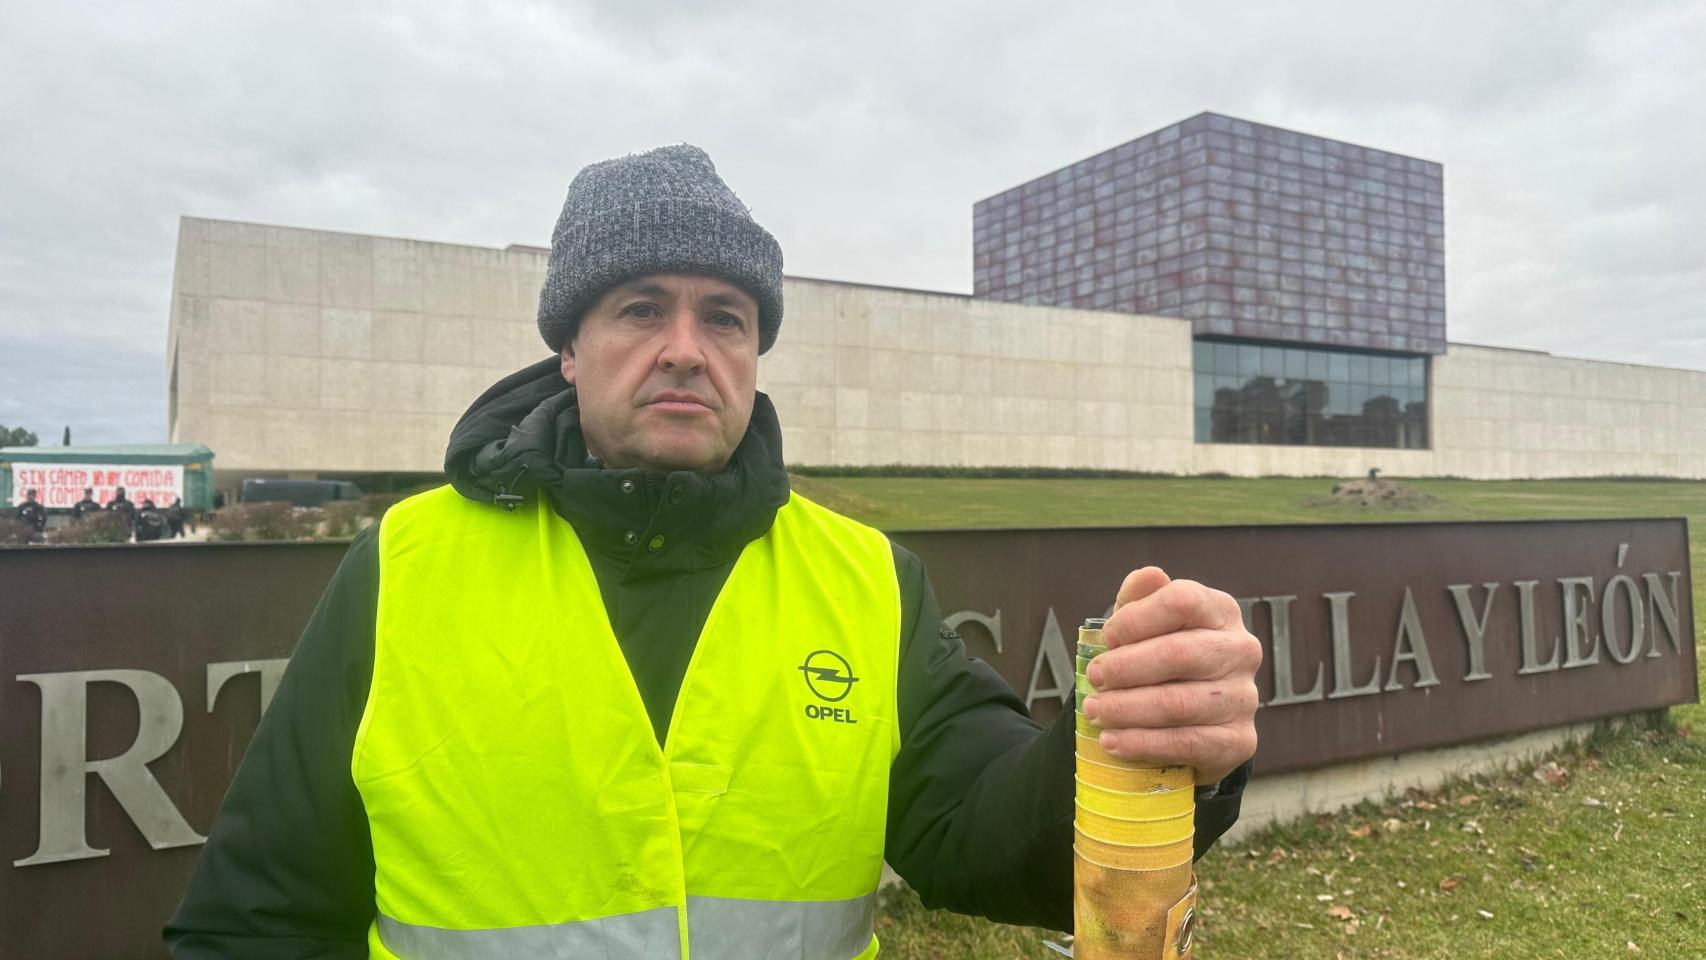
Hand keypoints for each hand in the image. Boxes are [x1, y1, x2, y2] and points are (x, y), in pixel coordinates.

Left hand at [1080, 567, 1261, 785]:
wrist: (1183, 719)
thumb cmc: (1158, 660)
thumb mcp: (1143, 625)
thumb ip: (1139, 600)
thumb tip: (1148, 575)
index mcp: (1220, 611)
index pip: (1183, 601)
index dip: (1137, 618)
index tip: (1106, 637)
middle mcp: (1241, 650)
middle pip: (1180, 653)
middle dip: (1126, 667)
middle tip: (1093, 679)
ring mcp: (1244, 697)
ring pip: (1179, 703)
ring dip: (1127, 709)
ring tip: (1094, 711)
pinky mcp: (1239, 741)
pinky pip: (1187, 743)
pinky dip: (1142, 743)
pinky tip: (1113, 741)